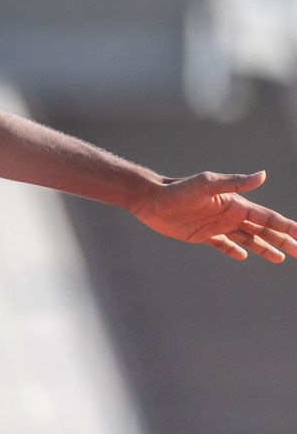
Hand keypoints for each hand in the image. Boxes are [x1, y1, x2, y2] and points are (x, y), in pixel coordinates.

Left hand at [131, 171, 296, 261]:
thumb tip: (263, 175)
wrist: (151, 199)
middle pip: (263, 231)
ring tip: (280, 258)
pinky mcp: (201, 235)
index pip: (269, 218)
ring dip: (264, 248)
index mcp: (235, 205)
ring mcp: (216, 226)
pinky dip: (234, 250)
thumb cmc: (178, 190)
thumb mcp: (206, 184)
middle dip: (283, 241)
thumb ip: (234, 182)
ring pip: (247, 239)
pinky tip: (244, 257)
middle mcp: (229, 215)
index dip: (288, 227)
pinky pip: (223, 245)